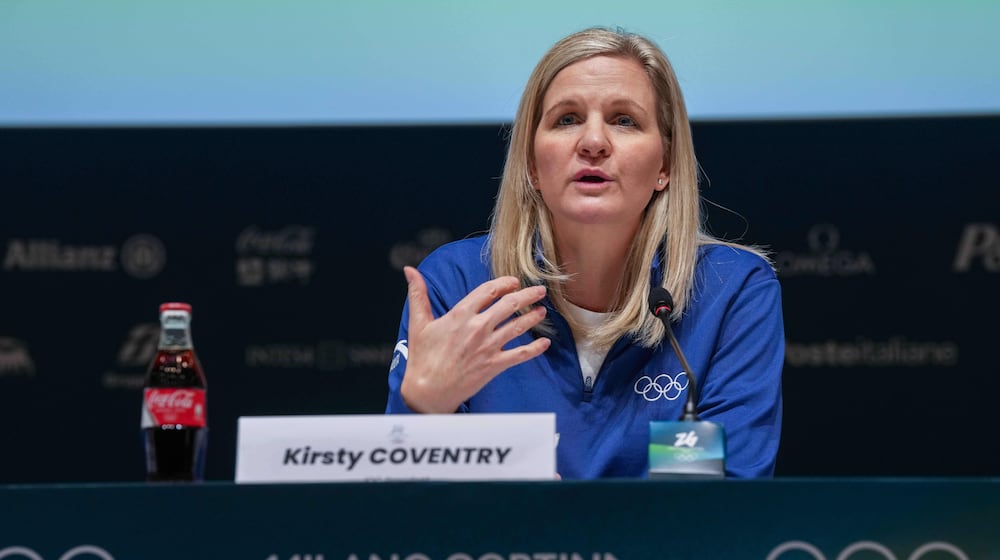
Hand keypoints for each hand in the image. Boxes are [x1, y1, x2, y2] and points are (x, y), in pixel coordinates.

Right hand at [400, 266, 550, 412]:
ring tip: (542, 311)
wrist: (428, 391)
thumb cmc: (423, 357)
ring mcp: (488, 347)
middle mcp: (477, 328)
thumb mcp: (419, 323)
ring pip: (518, 326)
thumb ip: (418, 294)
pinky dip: (535, 349)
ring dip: (533, 317)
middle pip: (509, 304)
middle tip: (538, 290)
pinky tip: (545, 343)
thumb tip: (409, 270)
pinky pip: (520, 355)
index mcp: (460, 315)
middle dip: (527, 295)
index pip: (489, 290)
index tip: (513, 282)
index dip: (504, 283)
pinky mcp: (494, 365)